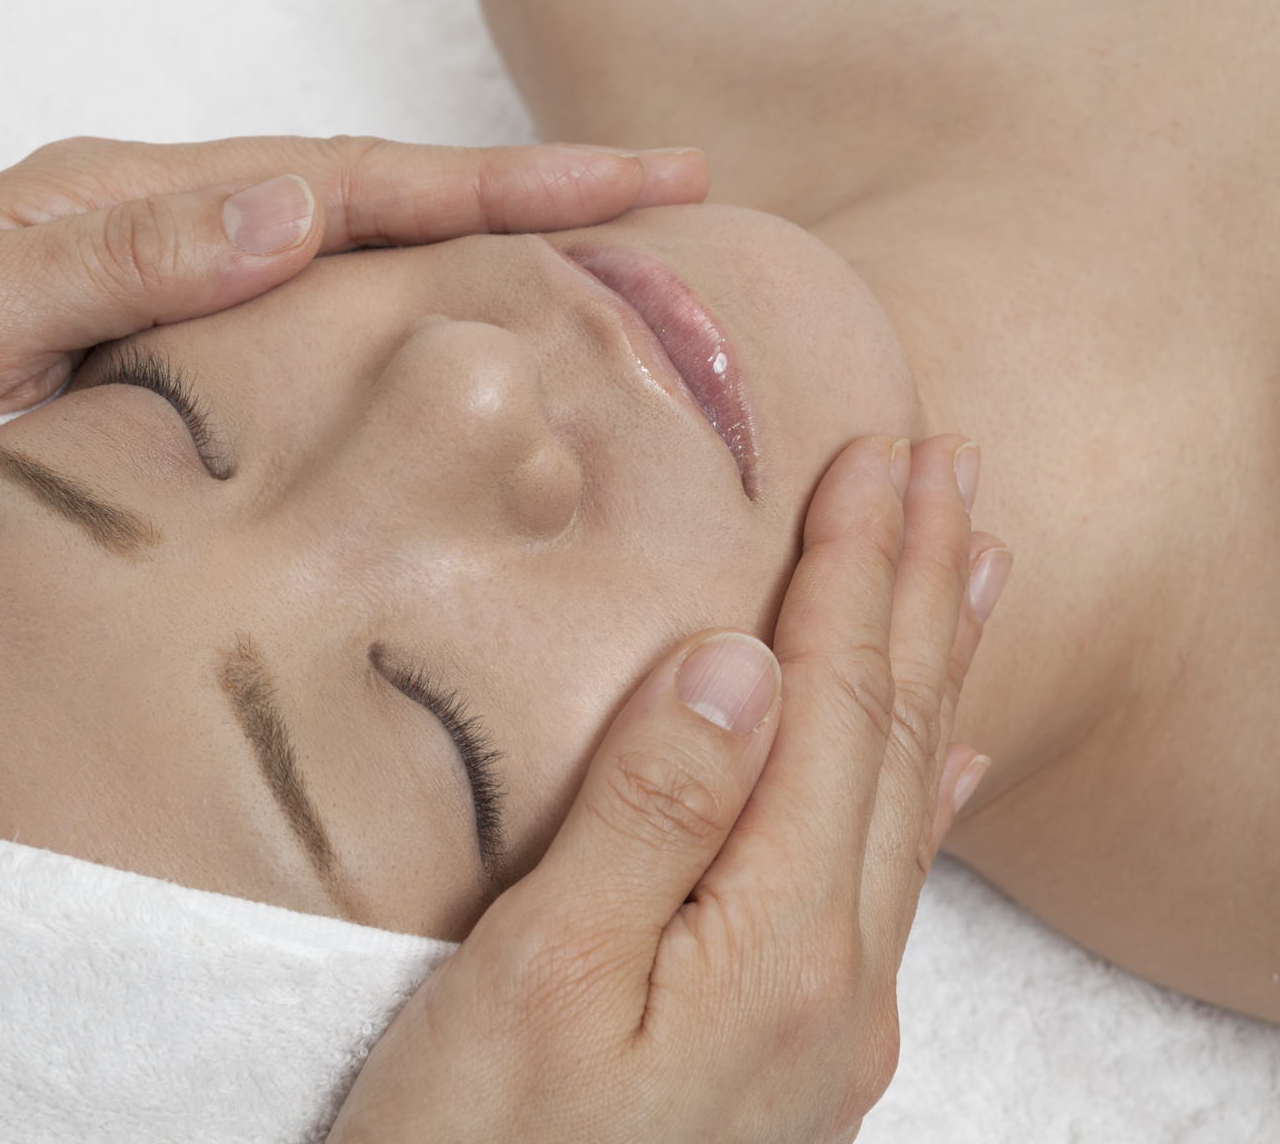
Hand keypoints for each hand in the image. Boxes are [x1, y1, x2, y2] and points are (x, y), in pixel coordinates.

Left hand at [0, 135, 706, 563]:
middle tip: (671, 211)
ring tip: (601, 280)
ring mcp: (160, 305)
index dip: (500, 185)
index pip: (349, 184)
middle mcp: (160, 241)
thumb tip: (290, 207)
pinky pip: (296, 348)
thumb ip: (115, 262)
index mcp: (127, 207)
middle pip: (375, 206)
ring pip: (345, 273)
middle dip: (527, 204)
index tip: (639, 183)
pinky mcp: (154, 380)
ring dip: (474, 267)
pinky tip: (444, 370)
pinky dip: (389, 342)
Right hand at [327, 435, 1010, 1142]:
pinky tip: (947, 766)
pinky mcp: (796, 1054)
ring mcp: (828, 1026)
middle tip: (946, 466)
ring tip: (972, 567)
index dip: (855, 574)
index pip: (832, 710)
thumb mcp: (536, 977)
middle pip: (892, 741)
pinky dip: (923, 799)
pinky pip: (888, 886)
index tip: (880, 456)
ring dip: (934, 673)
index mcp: (774, 944)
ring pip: (903, 804)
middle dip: (919, 592)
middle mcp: (835, 981)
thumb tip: (741, 664)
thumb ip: (650, 816)